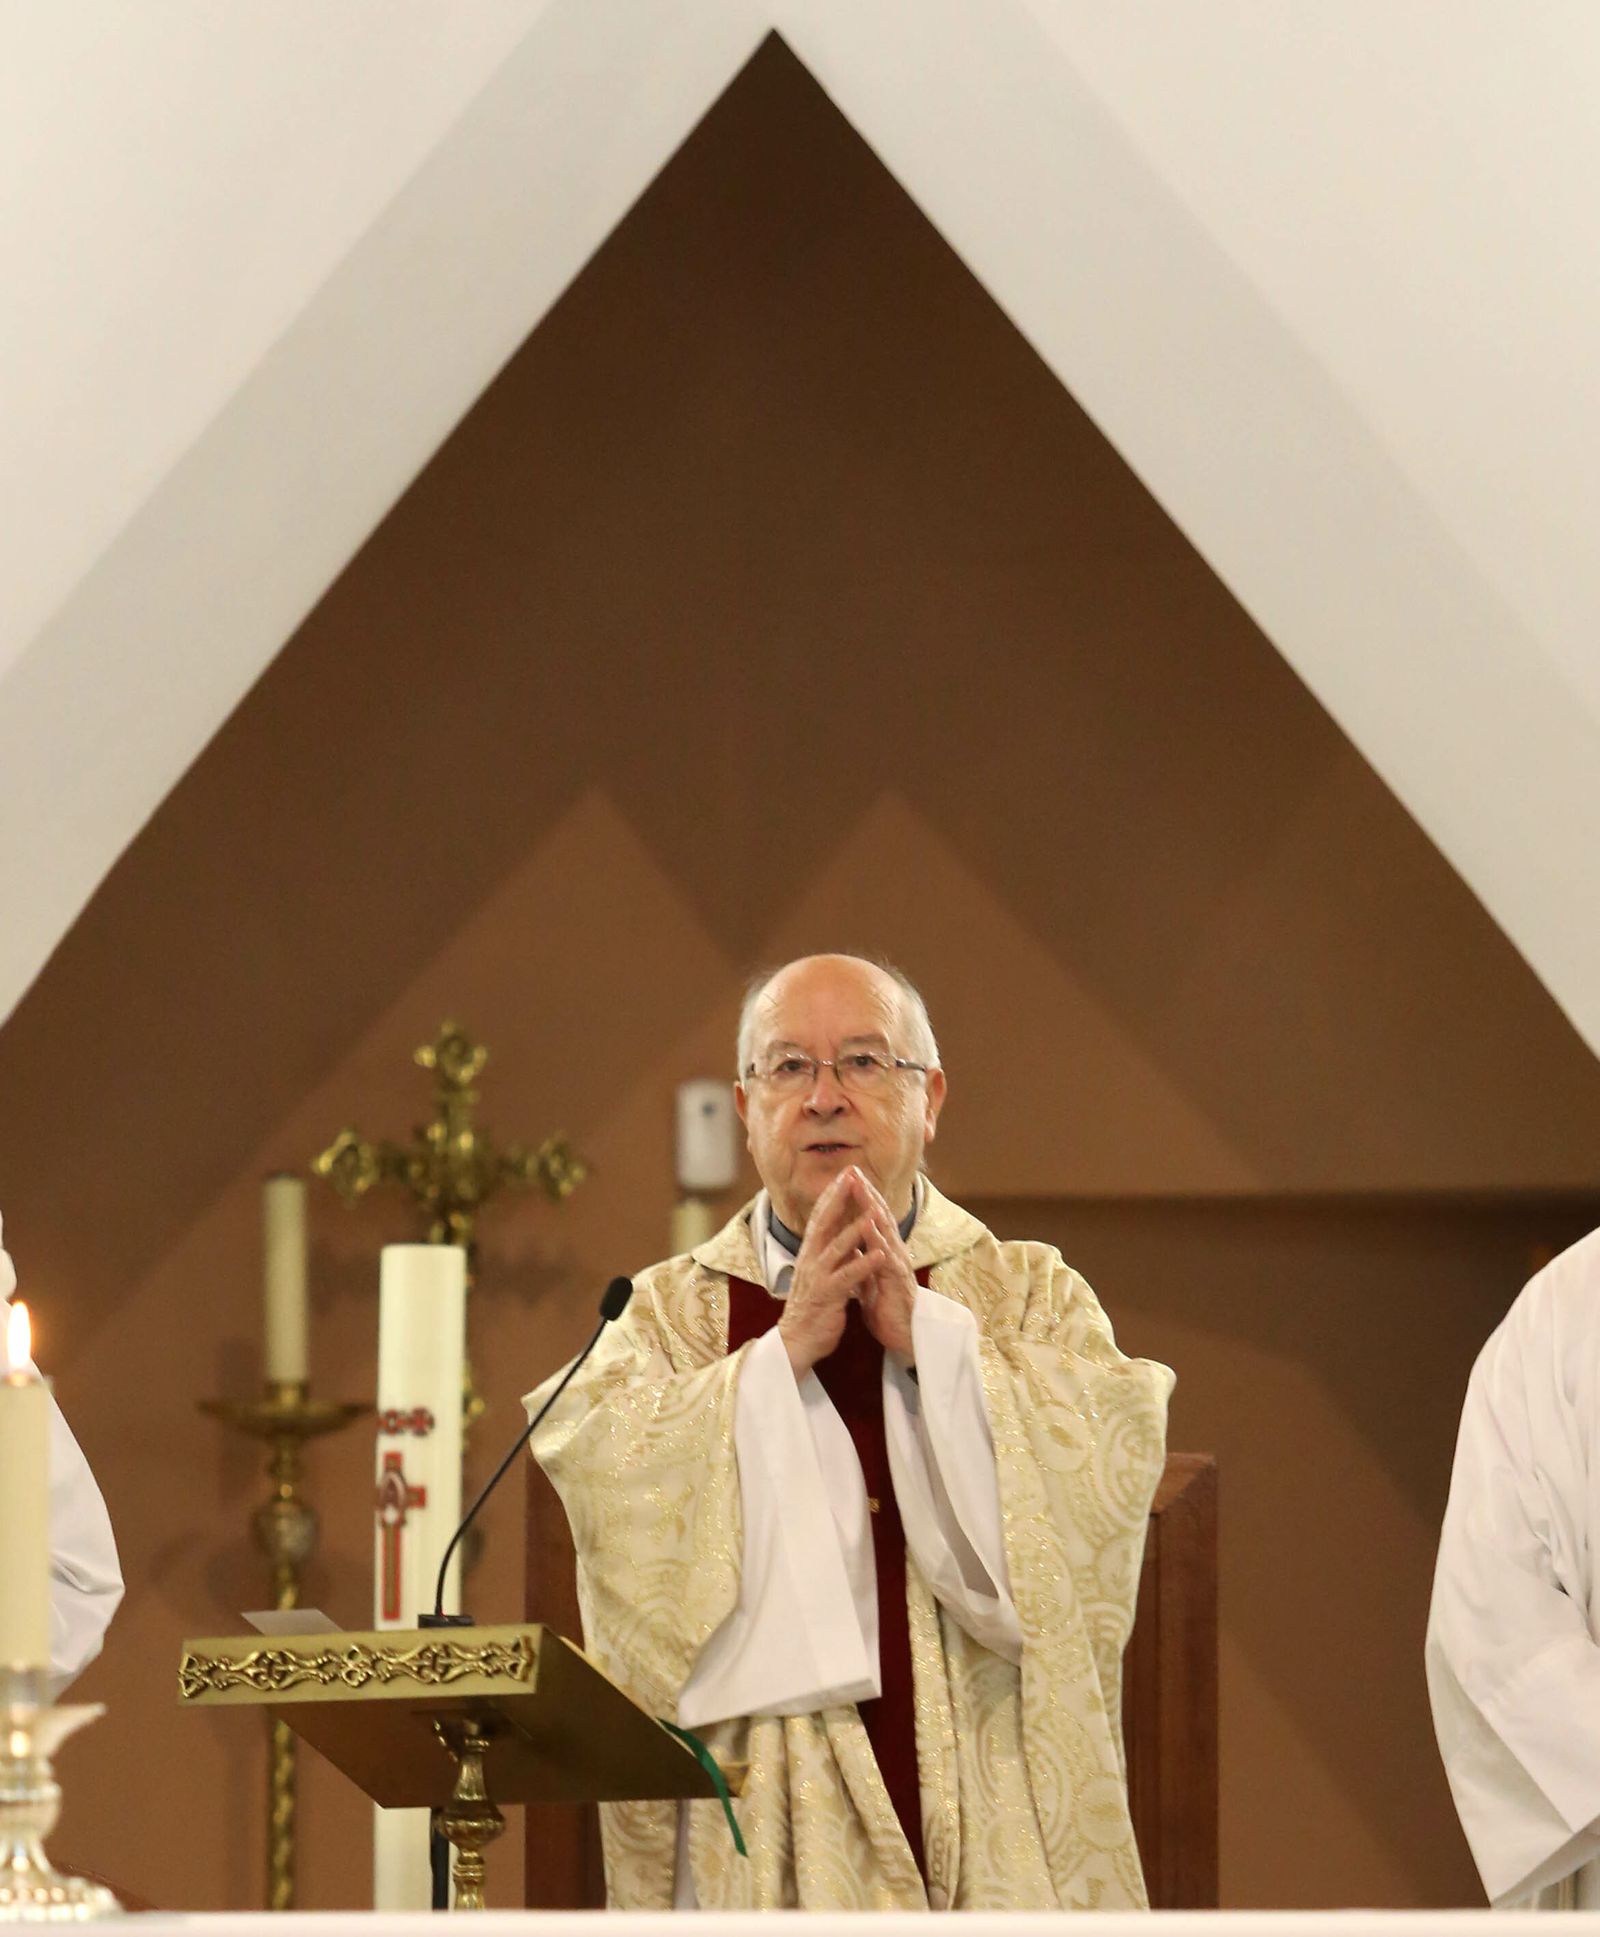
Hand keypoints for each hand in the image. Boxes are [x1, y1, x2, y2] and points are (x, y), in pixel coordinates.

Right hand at [778, 1170, 883, 1377]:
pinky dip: (863, 1265)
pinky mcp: (826, 1296)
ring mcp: (818, 1276)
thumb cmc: (813, 1305)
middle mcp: (811, 1259)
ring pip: (837, 1247)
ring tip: (872, 1212)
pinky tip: (878, 1255)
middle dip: (839, 1198)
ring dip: (855, 1229)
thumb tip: (842, 1231)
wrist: (796, 1340)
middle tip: (851, 1175)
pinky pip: (847, 1278)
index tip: (845, 1173)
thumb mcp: (821, 1271)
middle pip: (825, 1222)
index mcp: (811, 1252)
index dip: (833, 1194)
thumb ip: (831, 1251)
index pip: (821, 1216)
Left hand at [854, 1176, 917, 1359]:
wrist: (903, 1338)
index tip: (845, 1177)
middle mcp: (893, 1253)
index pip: (871, 1219)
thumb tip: (852, 1244)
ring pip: (885, 1231)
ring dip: (872, 1208)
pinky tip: (869, 1224)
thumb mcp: (869, 1278)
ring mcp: (897, 1265)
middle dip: (866, 1192)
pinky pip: (887, 1257)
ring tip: (860, 1187)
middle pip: (880, 1217)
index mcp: (884, 1252)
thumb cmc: (887, 1309)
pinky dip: (877, 1239)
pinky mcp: (898, 1282)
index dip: (860, 1198)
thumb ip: (863, 1259)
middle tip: (853, 1170)